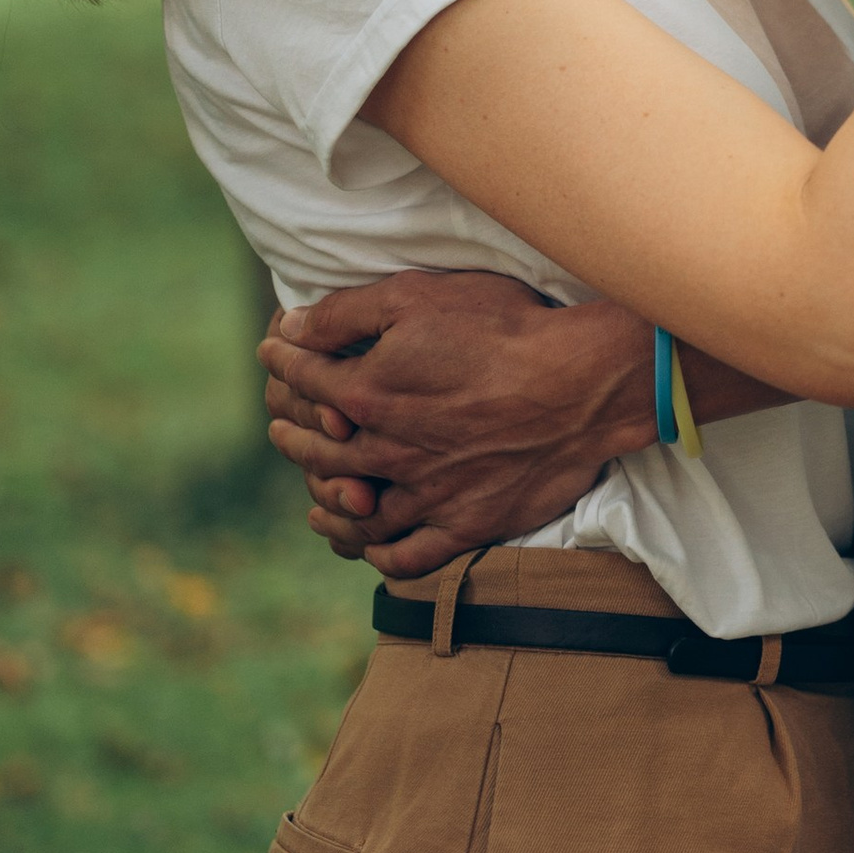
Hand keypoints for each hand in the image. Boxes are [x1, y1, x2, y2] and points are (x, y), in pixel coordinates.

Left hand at [259, 270, 651, 573]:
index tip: (273, 351)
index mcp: (367, 393)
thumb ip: (346, 313)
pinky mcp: (466, 525)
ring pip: (357, 514)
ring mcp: (425, 495)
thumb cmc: (505, 328)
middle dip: (292, 434)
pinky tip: (371, 546)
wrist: (581, 382)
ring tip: (316, 495)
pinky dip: (379, 555)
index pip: (305, 380)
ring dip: (327, 502)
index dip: (283, 361)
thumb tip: (292, 327)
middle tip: (280, 427)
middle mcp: (386, 451)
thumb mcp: (418, 296)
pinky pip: (407, 557)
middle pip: (319, 451)